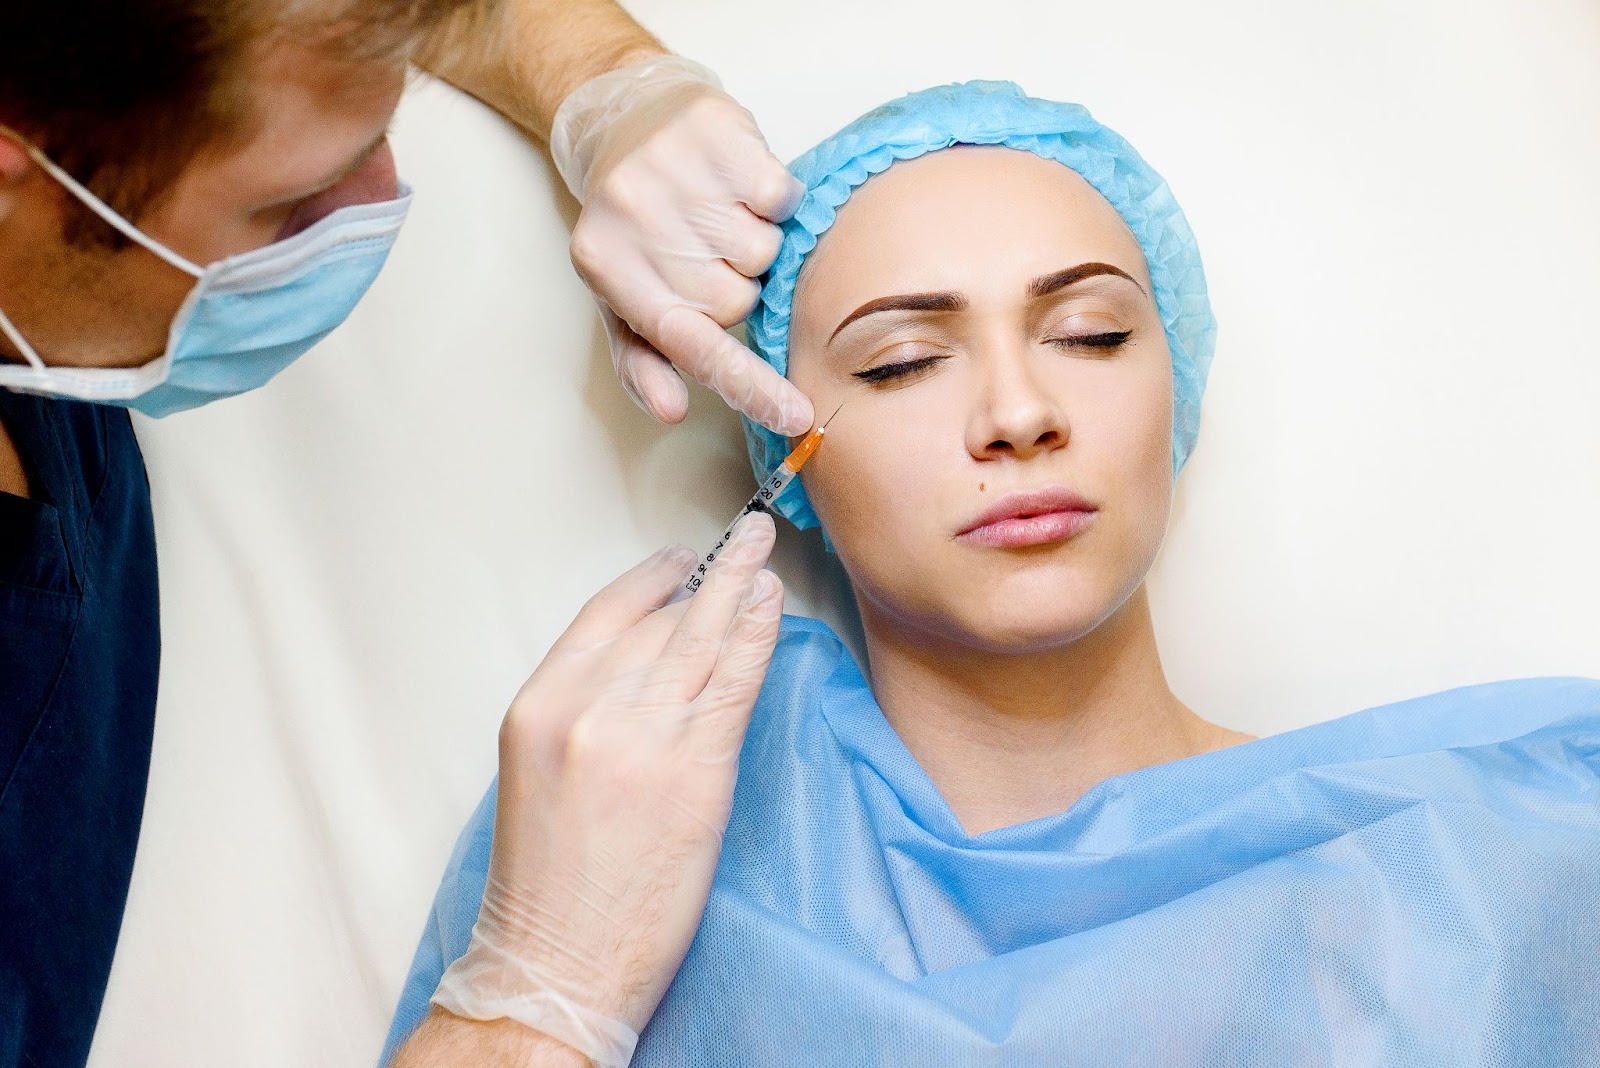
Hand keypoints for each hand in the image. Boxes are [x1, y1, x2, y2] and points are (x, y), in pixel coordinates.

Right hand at [430, 513, 783, 1066]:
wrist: (555, 964)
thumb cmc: (546, 882)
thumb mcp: (542, 772)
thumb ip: (586, 709)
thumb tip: (651, 660)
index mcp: (539, 707)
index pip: (605, 617)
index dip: (650, 579)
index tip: (680, 560)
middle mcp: (587, 710)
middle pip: (662, 622)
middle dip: (712, 572)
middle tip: (747, 535)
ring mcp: (643, 738)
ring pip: (702, 641)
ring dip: (742, 589)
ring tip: (767, 556)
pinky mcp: (695, 772)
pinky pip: (734, 683)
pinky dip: (757, 638)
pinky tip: (772, 608)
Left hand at [551, 55, 812, 436]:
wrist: (626, 120)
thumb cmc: (632, 226)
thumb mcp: (623, 297)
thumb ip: (644, 361)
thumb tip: (672, 411)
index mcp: (607, 269)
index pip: (692, 344)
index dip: (748, 385)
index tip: (795, 416)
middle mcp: (633, 219)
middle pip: (738, 300)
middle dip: (735, 285)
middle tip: (706, 251)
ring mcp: (672, 171)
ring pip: (763, 251)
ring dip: (754, 240)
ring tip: (719, 214)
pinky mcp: (713, 130)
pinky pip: (779, 197)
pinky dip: (772, 197)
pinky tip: (737, 185)